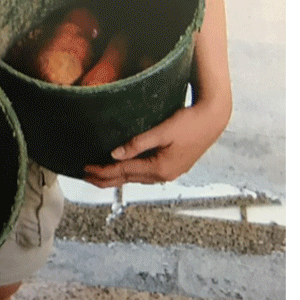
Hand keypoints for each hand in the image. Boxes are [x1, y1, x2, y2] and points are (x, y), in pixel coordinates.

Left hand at [81, 98, 229, 187]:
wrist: (214, 120)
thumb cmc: (190, 121)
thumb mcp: (163, 130)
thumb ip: (138, 143)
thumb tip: (115, 155)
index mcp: (160, 168)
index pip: (123, 172)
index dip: (102, 171)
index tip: (85, 169)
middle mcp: (164, 176)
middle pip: (128, 180)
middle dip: (105, 179)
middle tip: (85, 176)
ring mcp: (170, 174)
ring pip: (137, 179)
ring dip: (117, 177)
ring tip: (101, 175)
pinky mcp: (174, 167)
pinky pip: (146, 175)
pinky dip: (131, 173)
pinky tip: (126, 170)